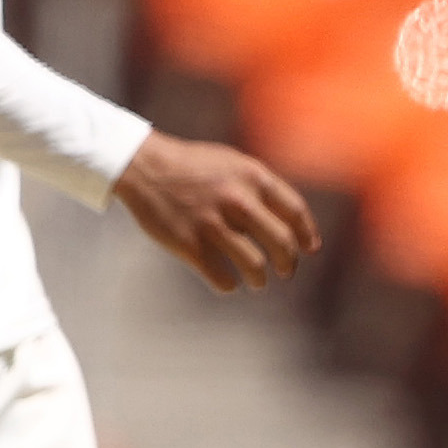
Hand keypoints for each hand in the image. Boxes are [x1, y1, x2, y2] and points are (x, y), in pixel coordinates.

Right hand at [110, 131, 321, 291]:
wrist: (141, 165)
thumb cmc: (191, 165)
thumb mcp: (231, 163)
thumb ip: (262, 189)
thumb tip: (298, 229)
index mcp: (251, 176)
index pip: (295, 213)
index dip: (306, 235)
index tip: (307, 249)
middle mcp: (236, 199)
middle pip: (282, 245)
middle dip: (288, 264)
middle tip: (284, 271)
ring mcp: (211, 223)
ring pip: (255, 267)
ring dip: (259, 279)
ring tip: (256, 280)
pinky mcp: (188, 244)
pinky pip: (222, 279)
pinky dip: (228, 284)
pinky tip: (224, 278)